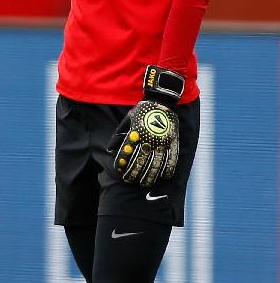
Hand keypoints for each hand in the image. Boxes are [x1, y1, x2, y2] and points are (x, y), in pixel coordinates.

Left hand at [108, 65, 184, 185]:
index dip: (122, 163)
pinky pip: (171, 158)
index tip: (120, 171)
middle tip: (130, 181)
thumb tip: (109, 149)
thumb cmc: (143, 110)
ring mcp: (162, 141)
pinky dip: (167, 169)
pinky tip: (162, 176)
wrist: (162, 100)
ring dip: (149, 175)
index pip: (127, 152)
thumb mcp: (128, 119)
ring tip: (145, 183)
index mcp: (136, 132)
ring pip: (156, 163)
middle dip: (134, 173)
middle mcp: (148, 138)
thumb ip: (119, 134)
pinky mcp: (173, 141)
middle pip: (140, 161)